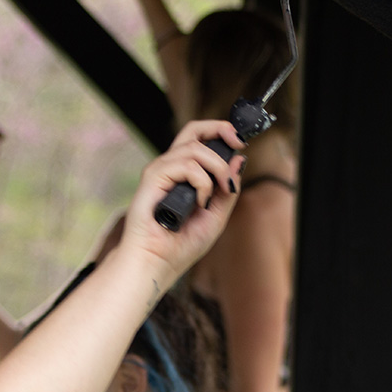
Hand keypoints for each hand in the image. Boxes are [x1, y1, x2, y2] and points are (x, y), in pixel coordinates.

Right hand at [120, 119, 244, 277]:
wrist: (157, 263)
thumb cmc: (179, 245)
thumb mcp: (216, 215)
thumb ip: (227, 188)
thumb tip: (239, 159)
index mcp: (184, 176)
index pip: (201, 141)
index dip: (221, 134)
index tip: (240, 144)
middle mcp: (171, 170)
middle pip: (193, 130)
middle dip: (219, 129)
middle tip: (238, 143)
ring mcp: (160, 172)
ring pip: (195, 148)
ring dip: (217, 168)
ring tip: (220, 191)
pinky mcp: (152, 179)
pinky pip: (185, 166)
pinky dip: (201, 182)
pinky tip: (200, 202)